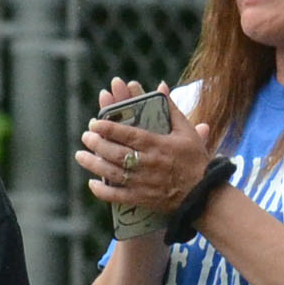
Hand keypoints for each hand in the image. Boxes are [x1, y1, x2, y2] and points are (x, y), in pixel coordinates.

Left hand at [78, 77, 216, 212]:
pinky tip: (91, 182)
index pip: (129, 134)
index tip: (95, 122)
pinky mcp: (141, 198)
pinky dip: (102, 190)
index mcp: (159, 145)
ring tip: (80, 155)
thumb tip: (160, 86)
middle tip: (85, 136)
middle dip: (97, 144)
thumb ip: (171, 109)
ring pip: (112, 173)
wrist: (204, 193)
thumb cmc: (194, 159)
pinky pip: (117, 196)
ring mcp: (143, 182)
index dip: (110, 128)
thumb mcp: (186, 131)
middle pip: (116, 153)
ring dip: (93, 164)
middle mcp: (148, 163)